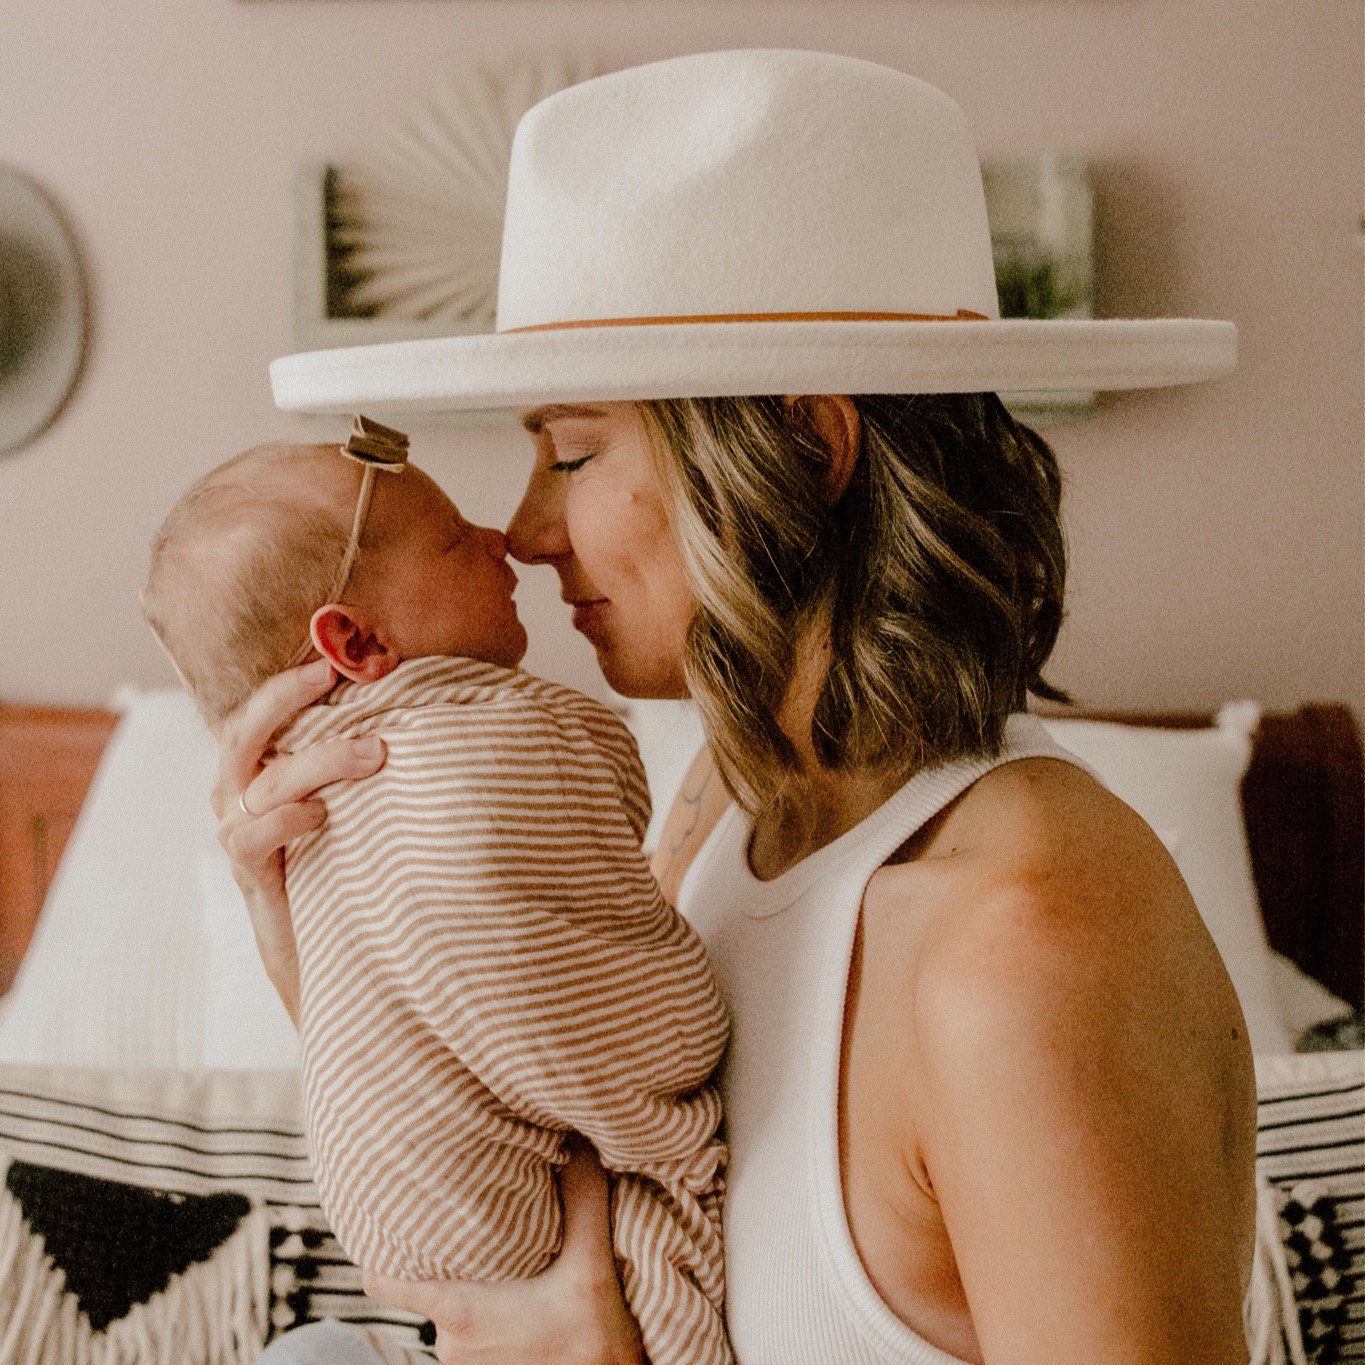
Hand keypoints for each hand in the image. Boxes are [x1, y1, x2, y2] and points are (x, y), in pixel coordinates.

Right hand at [211, 657, 384, 1021]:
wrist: (329, 950)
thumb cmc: (349, 861)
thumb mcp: (356, 801)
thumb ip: (365, 758)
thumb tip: (424, 707)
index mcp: (259, 769)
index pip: (259, 711)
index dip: (288, 682)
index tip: (333, 659)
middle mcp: (237, 795)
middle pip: (243, 733)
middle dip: (284, 699)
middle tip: (331, 676)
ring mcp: (237, 835)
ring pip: (261, 782)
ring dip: (318, 761)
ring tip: (373, 754)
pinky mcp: (248, 876)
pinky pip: (248, 836)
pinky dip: (285, 819)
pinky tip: (322, 815)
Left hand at [363, 1141, 643, 1364]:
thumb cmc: (597, 1341)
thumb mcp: (593, 1266)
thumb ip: (583, 1199)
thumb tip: (580, 1139)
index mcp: (459, 1312)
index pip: (383, 1284)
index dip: (379, 1250)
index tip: (388, 1217)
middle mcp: (451, 1345)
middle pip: (427, 1285)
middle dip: (446, 1255)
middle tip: (467, 1217)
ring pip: (451, 1310)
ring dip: (473, 1286)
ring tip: (500, 1254)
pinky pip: (470, 1336)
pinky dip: (487, 1315)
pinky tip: (517, 1295)